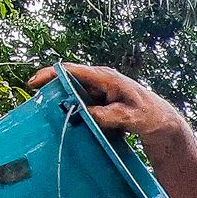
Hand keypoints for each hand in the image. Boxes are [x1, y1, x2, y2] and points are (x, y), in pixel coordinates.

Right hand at [28, 63, 184, 145]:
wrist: (161, 121)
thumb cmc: (149, 115)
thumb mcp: (130, 118)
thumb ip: (109, 116)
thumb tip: (87, 115)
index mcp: (105, 78)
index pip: (72, 71)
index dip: (51, 75)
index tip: (34, 84)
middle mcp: (100, 81)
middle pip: (70, 82)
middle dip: (54, 92)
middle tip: (39, 105)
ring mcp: (100, 91)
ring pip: (76, 96)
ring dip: (65, 106)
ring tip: (52, 119)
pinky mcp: (101, 103)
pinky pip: (84, 107)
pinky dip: (78, 115)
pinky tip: (73, 127)